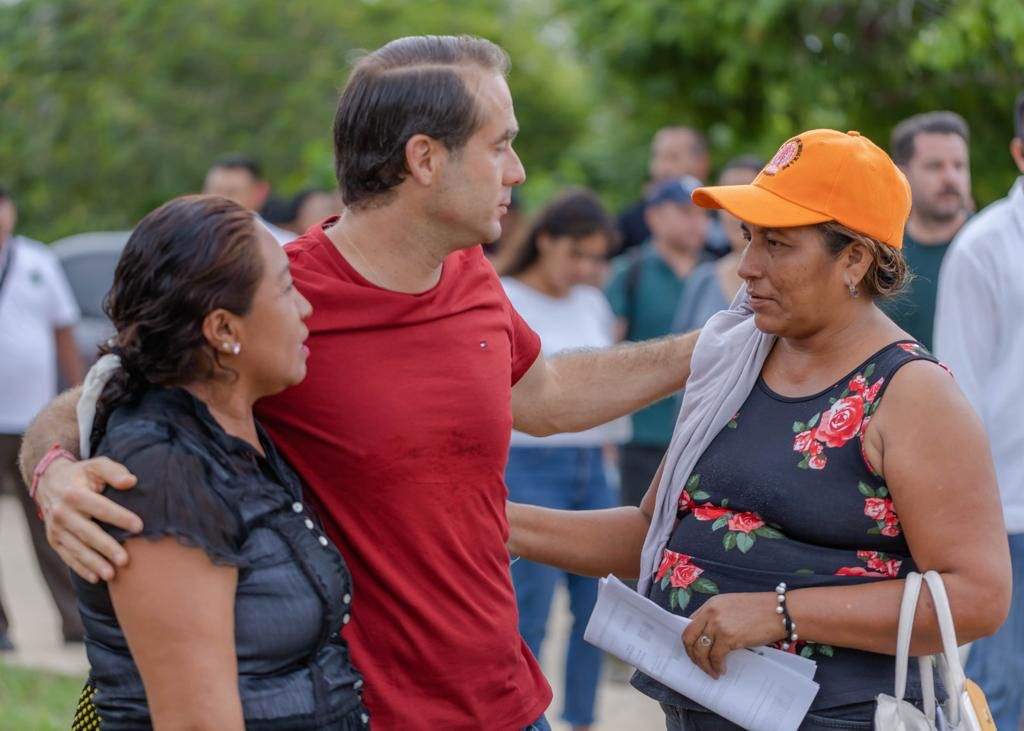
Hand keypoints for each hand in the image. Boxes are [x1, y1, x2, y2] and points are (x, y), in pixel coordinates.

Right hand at [36, 457, 140, 582]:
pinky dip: (81, 568)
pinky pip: (67, 556)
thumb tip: (131, 481)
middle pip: (87, 533)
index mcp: (74, 494)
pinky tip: (95, 578)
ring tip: (111, 575)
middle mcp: (62, 513)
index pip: (101, 508)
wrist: (49, 482)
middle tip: (125, 560)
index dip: (120, 517)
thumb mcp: (97, 465)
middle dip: (106, 548)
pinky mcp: (54, 540)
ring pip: (76, 549)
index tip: (139, 527)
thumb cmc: (82, 474)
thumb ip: (114, 471)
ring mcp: (56, 529)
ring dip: (94, 563)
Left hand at [681, 592, 786, 678]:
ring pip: (700, 649)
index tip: (694, 650)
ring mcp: (719, 625)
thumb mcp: (733, 606)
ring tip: (711, 671)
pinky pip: (715, 656)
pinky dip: (716, 666)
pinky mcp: (729, 638)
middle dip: (691, 653)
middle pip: (689, 637)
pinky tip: (721, 669)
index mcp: (711, 604)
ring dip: (703, 664)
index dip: (691, 639)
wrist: (780, 612)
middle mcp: (711, 613)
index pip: (690, 623)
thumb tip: (709, 636)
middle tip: (698, 663)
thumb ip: (718, 617)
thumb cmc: (761, 609)